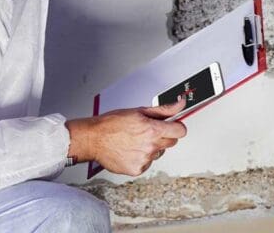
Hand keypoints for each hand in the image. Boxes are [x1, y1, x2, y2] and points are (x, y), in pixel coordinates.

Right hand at [65, 99, 186, 175]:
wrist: (93, 139)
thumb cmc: (112, 124)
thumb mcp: (139, 111)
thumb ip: (163, 110)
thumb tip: (179, 105)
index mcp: (152, 130)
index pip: (180, 131)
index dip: (176, 126)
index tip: (172, 125)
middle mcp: (150, 147)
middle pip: (171, 142)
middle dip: (164, 136)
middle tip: (149, 131)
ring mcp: (144, 160)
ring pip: (159, 153)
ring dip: (152, 147)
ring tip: (135, 140)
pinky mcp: (137, 169)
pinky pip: (148, 163)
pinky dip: (142, 157)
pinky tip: (131, 150)